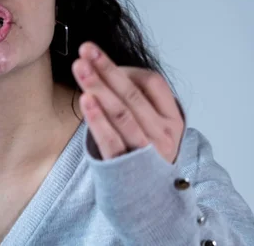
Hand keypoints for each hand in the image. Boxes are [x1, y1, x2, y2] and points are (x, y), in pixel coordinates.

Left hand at [72, 42, 184, 163]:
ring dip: (98, 86)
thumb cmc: (146, 156)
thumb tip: (107, 70)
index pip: (152, 83)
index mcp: (172, 119)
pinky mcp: (126, 167)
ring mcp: (146, 151)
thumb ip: (137, 101)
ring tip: (80, 67)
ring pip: (121, 112)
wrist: (152, 203)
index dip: (124, 67)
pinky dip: (98, 119)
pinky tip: (85, 100)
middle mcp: (163, 133)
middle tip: (85, 49)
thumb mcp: (154, 127)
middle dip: (105, 68)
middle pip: (132, 93)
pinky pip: (111, 139)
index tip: (97, 56)